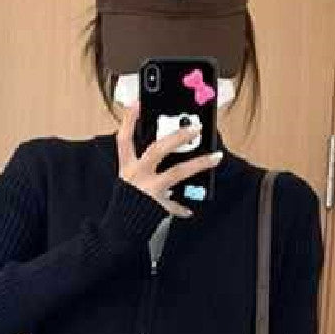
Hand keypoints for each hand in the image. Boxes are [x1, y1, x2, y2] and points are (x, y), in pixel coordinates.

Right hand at [116, 102, 222, 218]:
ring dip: (199, 163)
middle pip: (158, 150)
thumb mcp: (128, 180)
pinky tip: (189, 209)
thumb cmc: (125, 203)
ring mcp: (149, 190)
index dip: (129, 120)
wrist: (119, 230)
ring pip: (177, 172)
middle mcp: (137, 175)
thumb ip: (142, 165)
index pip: (124, 139)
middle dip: (177, 137)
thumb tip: (166, 149)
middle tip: (196, 128)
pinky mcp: (157, 205)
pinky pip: (174, 205)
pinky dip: (182, 208)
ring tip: (215, 158)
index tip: (138, 103)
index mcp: (127, 167)